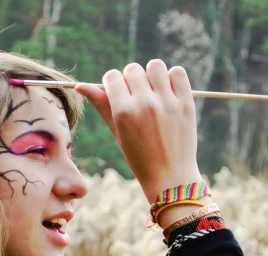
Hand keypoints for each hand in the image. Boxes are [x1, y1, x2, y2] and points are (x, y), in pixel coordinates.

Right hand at [75, 60, 202, 202]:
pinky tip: (169, 93)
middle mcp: (144, 104)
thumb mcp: (117, 132)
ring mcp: (167, 102)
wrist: (170, 177)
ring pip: (155, 66)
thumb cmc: (139, 156)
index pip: (112, 77)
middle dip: (132, 80)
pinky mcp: (186, 103)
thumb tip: (81, 86)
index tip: (119, 94)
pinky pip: (178, 72)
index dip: (113, 84)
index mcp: (123, 112)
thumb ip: (101, 105)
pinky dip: (173, 78)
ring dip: (152, 75)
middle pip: (132, 69)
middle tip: (138, 98)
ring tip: (155, 93)